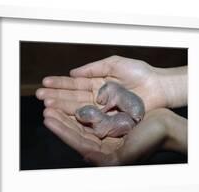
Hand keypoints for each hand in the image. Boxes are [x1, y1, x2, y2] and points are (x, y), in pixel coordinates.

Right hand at [36, 56, 186, 113]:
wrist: (158, 86)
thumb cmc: (139, 73)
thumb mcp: (114, 64)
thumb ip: (93, 68)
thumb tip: (72, 73)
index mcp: (96, 84)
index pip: (74, 85)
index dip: (60, 84)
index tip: (45, 83)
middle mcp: (96, 98)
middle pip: (73, 98)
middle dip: (56, 97)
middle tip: (40, 96)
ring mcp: (102, 110)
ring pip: (79, 109)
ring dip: (62, 108)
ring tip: (47, 106)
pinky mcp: (109, 120)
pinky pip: (91, 120)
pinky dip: (77, 119)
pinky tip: (64, 117)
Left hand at [43, 107, 186, 165]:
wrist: (166, 126)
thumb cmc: (150, 140)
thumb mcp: (128, 154)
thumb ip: (106, 159)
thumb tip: (84, 155)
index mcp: (103, 152)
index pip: (77, 141)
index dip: (61, 130)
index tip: (48, 118)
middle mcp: (101, 142)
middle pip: (75, 129)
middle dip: (59, 118)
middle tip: (45, 107)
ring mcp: (104, 129)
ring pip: (80, 119)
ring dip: (66, 110)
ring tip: (52, 100)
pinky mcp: (108, 119)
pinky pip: (90, 111)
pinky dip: (80, 104)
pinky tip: (71, 99)